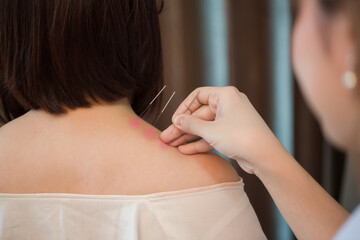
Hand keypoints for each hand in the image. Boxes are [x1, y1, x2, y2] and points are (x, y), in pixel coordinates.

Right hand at [160, 86, 283, 174]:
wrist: (266, 157)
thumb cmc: (241, 137)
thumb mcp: (211, 130)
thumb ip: (191, 124)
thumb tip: (177, 119)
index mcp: (225, 95)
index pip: (198, 96)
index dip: (183, 108)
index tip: (174, 121)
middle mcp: (228, 105)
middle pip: (199, 114)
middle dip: (182, 127)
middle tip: (166, 138)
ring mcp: (230, 120)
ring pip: (204, 127)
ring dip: (188, 136)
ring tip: (171, 145)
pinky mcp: (231, 134)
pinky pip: (211, 136)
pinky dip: (199, 142)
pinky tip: (185, 150)